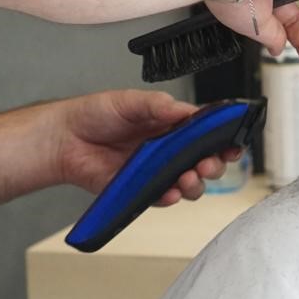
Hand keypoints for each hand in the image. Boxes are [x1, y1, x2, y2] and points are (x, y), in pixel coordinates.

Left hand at [53, 89, 240, 205]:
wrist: (65, 138)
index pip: (204, 131)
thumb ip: (157, 105)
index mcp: (169, 123)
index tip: (233, 141)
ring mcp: (156, 170)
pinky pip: (163, 197)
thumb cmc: (95, 113)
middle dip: (214, 163)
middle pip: (204, 160)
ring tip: (191, 176)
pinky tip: (172, 190)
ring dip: (196, 183)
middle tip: (210, 162)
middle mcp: (167, 148)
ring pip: (189, 182)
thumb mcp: (128, 101)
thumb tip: (186, 110)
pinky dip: (172, 196)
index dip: (222, 137)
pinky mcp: (141, 190)